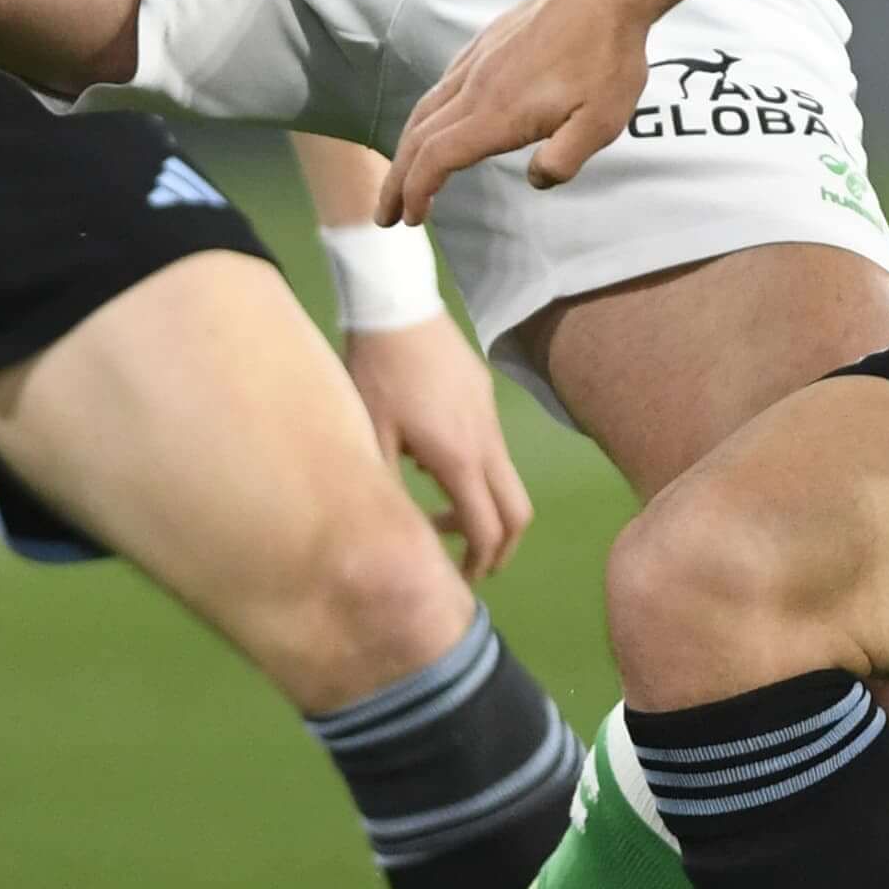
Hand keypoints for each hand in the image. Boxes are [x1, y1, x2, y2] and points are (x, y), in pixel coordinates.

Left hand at [342, 313, 532, 579]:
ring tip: (443, 516)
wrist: (398, 309)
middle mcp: (487, 445)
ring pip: (507, 481)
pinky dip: (478, 476)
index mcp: (459, 460)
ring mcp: (491, 420)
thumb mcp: (371, 435)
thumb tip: (400, 531)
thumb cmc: (377, 373)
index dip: (478, 563)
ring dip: (485, 510)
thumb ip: (387, 488)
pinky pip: (494, 451)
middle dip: (502, 548)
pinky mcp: (486, 398)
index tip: (457, 579)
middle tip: (472, 566)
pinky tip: (434, 463)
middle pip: (517, 513)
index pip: (486, 529)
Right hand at [376, 0, 663, 224]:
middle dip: (396, 181)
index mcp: (498, 111)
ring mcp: (476, 61)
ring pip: (425, 110)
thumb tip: (535, 179)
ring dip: (405, 150)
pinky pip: (441, 86)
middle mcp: (476, 86)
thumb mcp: (602, 123)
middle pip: (418, 138)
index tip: (411, 219)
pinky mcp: (484, 44)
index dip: (416, 191)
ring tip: (400, 178)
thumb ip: (564, 160)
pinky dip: (425, 117)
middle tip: (386, 215)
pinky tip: (433, 126)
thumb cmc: (608, 58)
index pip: (437, 157)